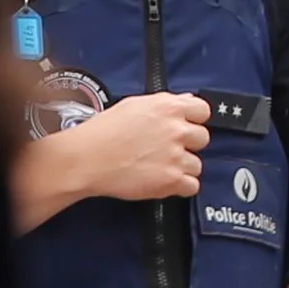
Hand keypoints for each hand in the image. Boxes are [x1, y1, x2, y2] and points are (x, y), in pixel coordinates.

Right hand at [60, 91, 211, 201]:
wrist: (85, 159)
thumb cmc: (102, 133)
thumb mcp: (134, 105)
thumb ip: (165, 103)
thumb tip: (186, 101)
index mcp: (168, 108)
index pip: (203, 110)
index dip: (194, 119)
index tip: (186, 125)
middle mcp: (176, 130)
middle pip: (202, 138)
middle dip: (187, 144)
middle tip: (166, 148)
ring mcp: (175, 156)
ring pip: (197, 164)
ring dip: (182, 167)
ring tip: (158, 165)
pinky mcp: (172, 179)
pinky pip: (192, 186)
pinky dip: (180, 186)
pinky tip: (163, 180)